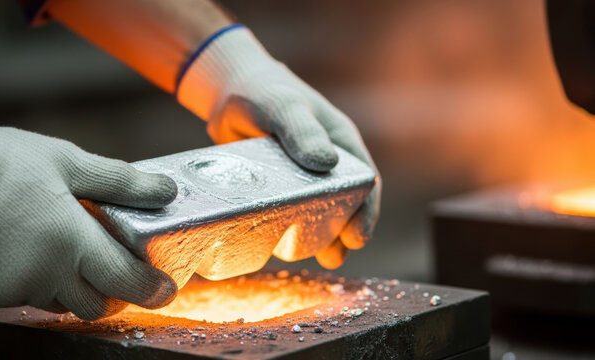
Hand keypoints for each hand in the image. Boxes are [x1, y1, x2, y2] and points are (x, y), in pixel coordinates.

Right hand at [0, 108, 177, 319]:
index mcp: (72, 242)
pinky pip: (31, 298)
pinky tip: (35, 251)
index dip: (151, 289)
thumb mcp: (72, 163)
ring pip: (64, 304)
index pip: (125, 281)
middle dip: (113, 291)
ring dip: (76, 287)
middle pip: (97, 305)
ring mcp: (18, 287)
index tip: (164, 289)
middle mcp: (48, 273)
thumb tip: (166, 190)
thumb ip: (122, 183)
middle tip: (114, 264)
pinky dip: (42, 283)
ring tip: (70, 250)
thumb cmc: (6, 165)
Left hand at [177, 26, 380, 268]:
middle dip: (343, 233)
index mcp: (340, 143)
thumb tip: (326, 164)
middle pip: (345, 204)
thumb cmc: (262, 92)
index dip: (366, 211)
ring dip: (319, 238)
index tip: (357, 238)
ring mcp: (302, 176)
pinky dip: (291, 230)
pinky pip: (290, 212)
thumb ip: (302, 131)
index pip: (365, 181)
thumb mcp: (283, 107)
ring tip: (315, 259)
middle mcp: (327, 163)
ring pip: (318, 213)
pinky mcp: (279, 186)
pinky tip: (282, 247)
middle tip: (334, 257)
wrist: (228, 93)